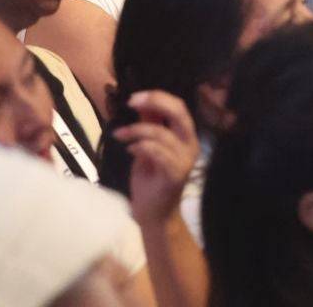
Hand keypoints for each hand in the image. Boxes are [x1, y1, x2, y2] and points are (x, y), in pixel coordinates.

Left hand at [112, 91, 200, 226]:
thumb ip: (149, 126)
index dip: (157, 97)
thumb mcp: (147, 147)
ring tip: (121, 135)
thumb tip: (142, 103)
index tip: (134, 98)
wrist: (154, 215)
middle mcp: (191, 145)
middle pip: (178, 112)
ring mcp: (185, 160)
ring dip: (135, 131)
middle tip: (132, 102)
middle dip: (154, 102)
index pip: (178, 107)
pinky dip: (140, 147)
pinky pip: (156, 152)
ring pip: (161, 133)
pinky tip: (130, 151)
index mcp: (186, 137)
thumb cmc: (151, 181)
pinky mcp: (175, 174)